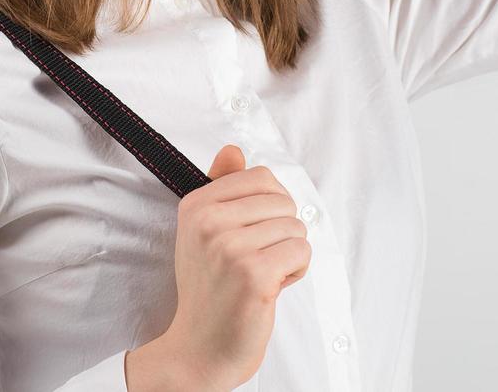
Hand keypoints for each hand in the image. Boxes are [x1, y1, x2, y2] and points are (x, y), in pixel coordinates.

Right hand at [153, 144, 310, 390]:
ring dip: (289, 255)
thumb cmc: (210, 288)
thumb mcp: (204, 231)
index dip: (271, 206)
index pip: (261, 176)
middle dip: (282, 231)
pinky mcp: (254, 274)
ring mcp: (230, 247)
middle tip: (256, 260)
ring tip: (261, 275)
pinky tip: (271, 288)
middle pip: (284, 201)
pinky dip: (296, 272)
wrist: (200, 347)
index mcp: (196, 204)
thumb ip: (221, 187)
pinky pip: (302, 252)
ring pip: (296, 227)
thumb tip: (233, 150)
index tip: (252, 233)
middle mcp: (208, 221)